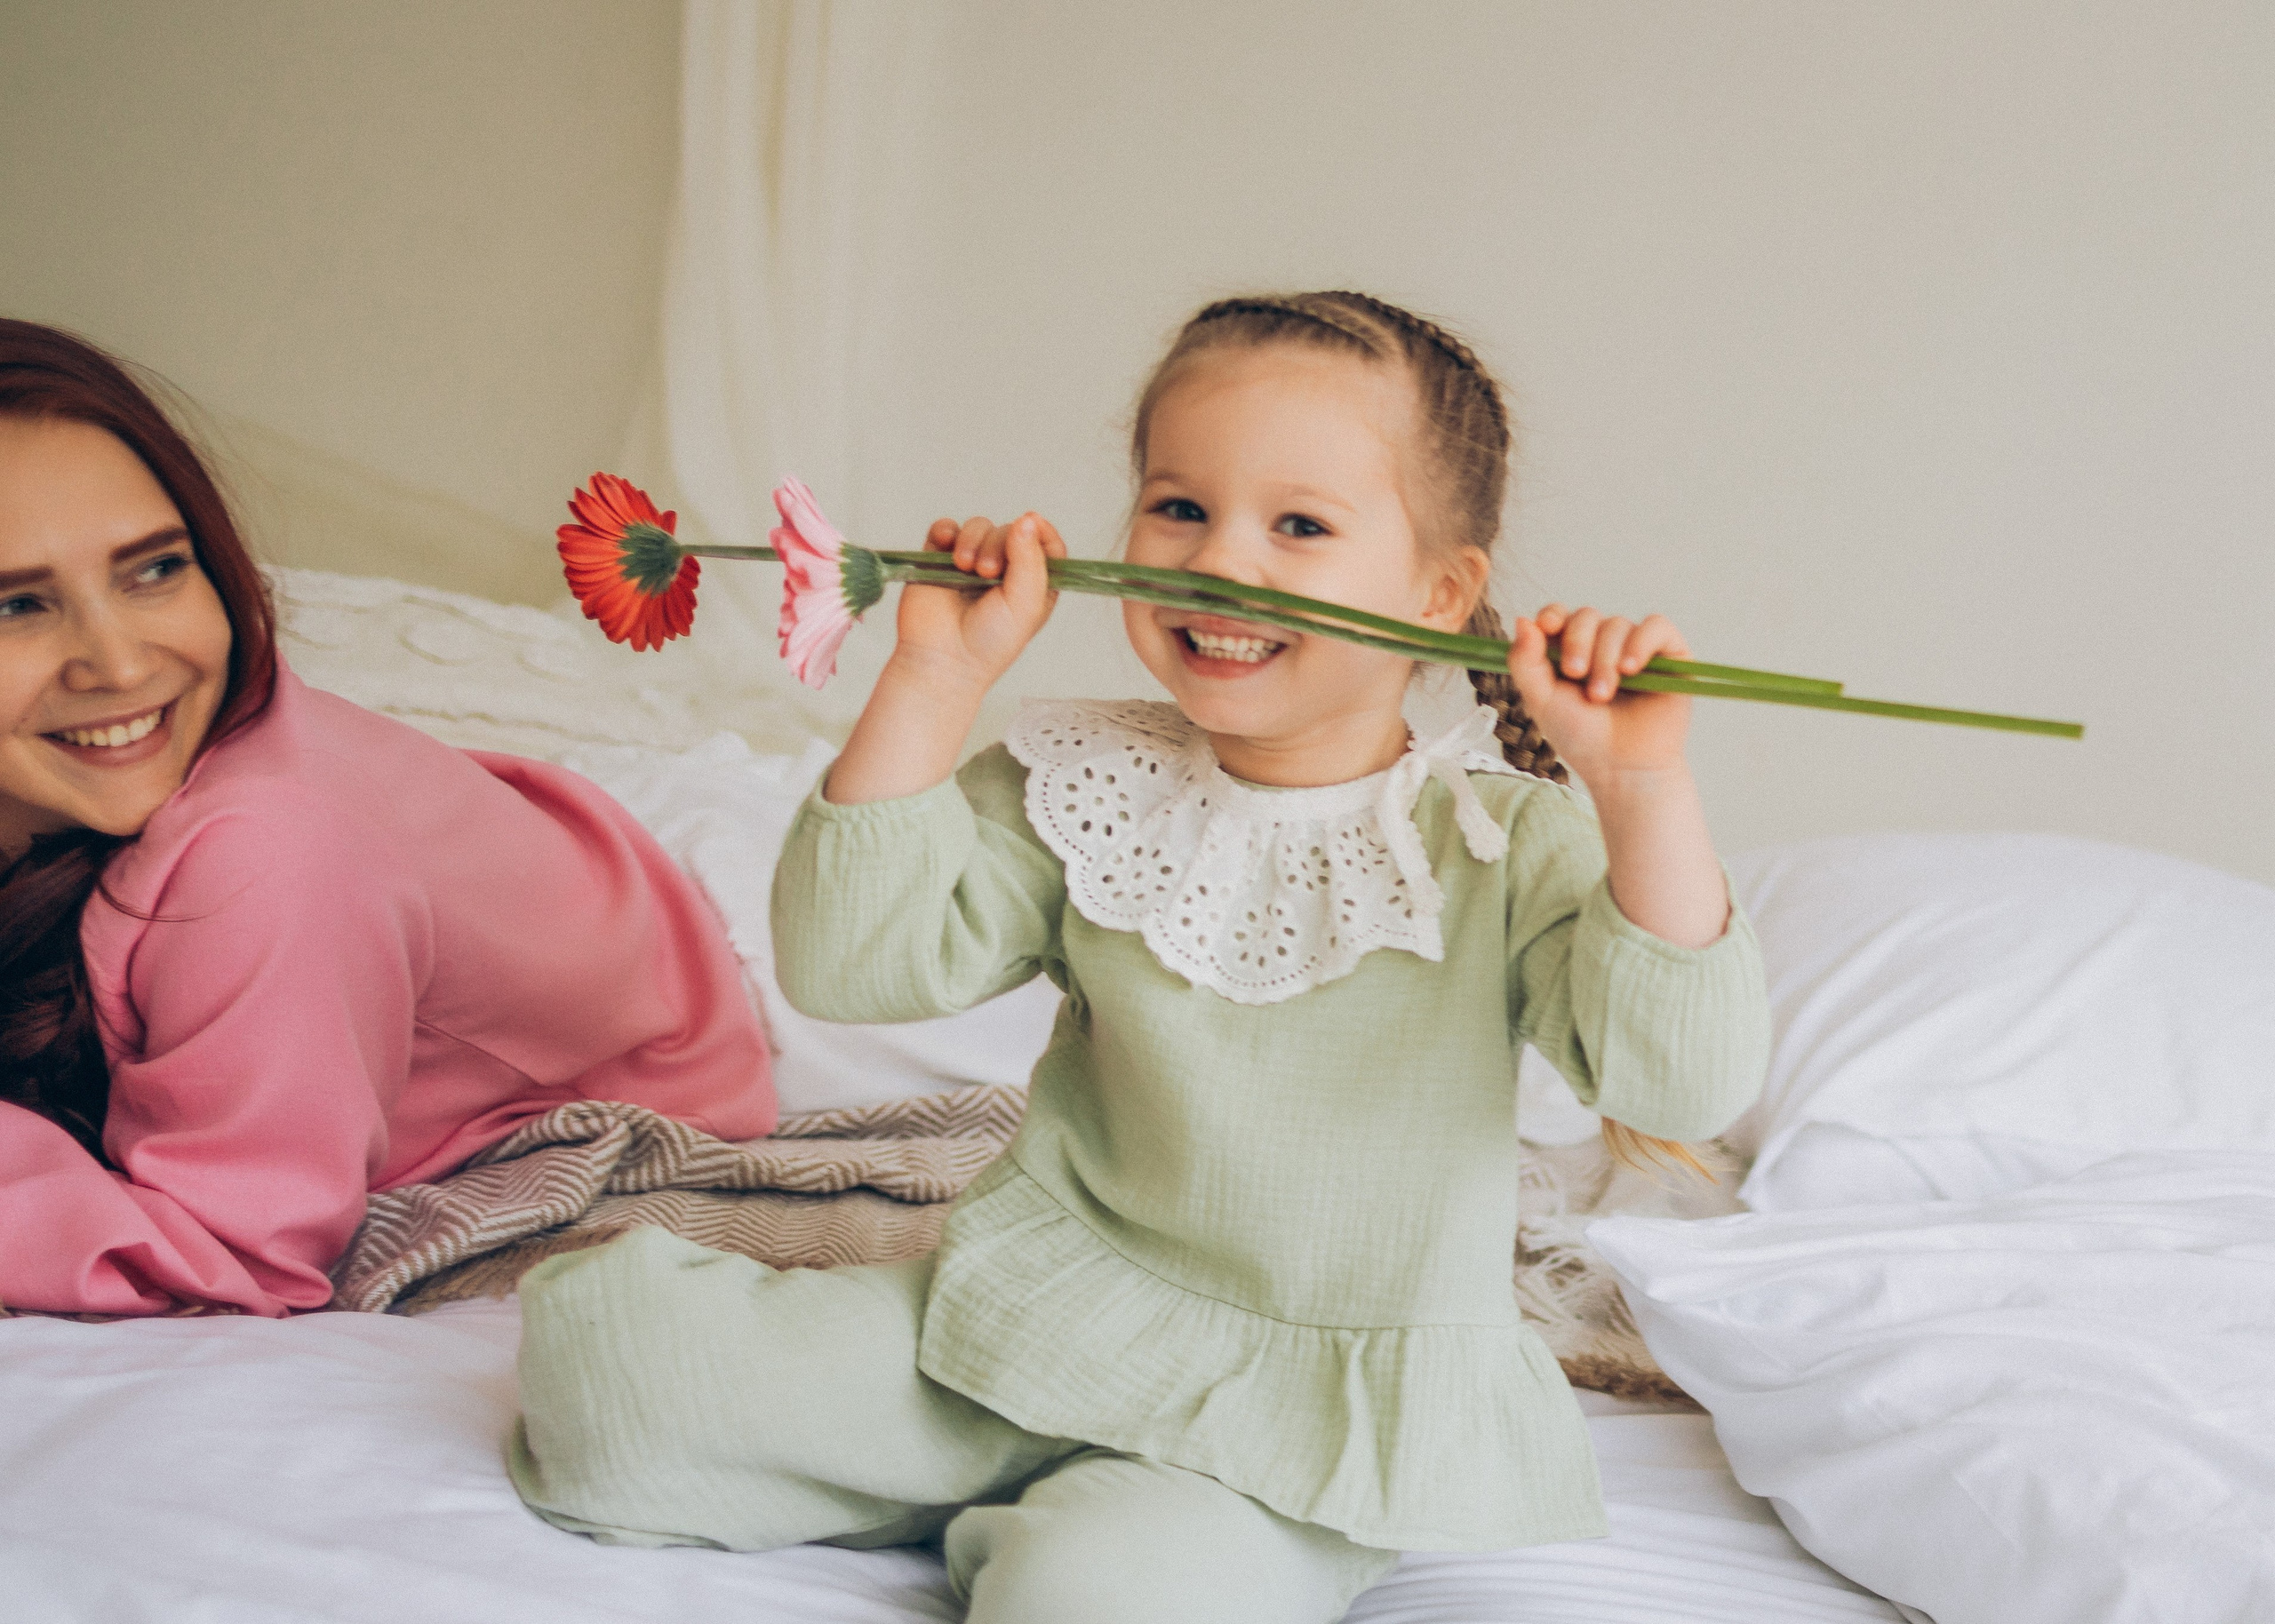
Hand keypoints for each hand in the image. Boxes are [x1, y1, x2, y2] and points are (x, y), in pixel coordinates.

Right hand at [890, 512, 1066, 692]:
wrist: (943, 659)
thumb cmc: (990, 643)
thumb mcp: (1026, 605)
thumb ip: (1031, 560)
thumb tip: (1027, 519)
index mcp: (1033, 583)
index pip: (1046, 544)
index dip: (1041, 530)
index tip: (1031, 523)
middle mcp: (1004, 571)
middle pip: (1010, 530)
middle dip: (998, 544)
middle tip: (987, 572)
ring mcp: (970, 563)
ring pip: (979, 526)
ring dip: (973, 540)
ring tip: (965, 567)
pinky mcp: (939, 560)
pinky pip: (945, 529)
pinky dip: (946, 531)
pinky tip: (946, 545)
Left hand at [1506, 605, 1692, 788]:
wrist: (1622, 767)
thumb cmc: (1581, 737)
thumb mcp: (1541, 700)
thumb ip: (1525, 661)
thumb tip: (1521, 619)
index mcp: (1569, 652)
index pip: (1560, 615)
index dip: (1552, 615)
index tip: (1547, 627)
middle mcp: (1602, 645)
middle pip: (1587, 616)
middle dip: (1577, 642)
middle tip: (1575, 675)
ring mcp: (1636, 648)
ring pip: (1617, 624)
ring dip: (1605, 658)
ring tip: (1602, 695)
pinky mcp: (1669, 654)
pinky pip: (1656, 626)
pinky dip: (1641, 642)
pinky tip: (1630, 669)